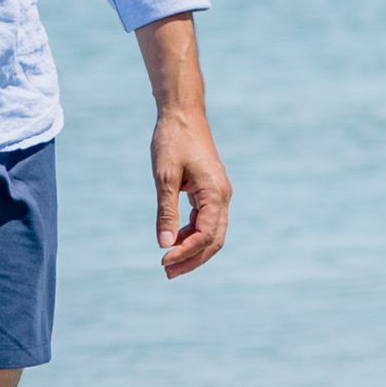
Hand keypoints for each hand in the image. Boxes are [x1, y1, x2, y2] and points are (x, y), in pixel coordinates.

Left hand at [151, 106, 229, 278]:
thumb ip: (166, 212)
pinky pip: (205, 220)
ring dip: (192, 249)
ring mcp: (218, 193)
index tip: (162, 259)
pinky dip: (191, 233)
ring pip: (211, 232)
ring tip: (168, 262)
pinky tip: (173, 239)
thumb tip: (164, 245)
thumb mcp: (165, 176)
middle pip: (214, 240)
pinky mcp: (210, 190)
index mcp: (215, 192)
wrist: (182, 113)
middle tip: (167, 273)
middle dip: (192, 259)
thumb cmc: (172, 141)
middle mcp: (222, 196)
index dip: (185, 252)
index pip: (205, 235)